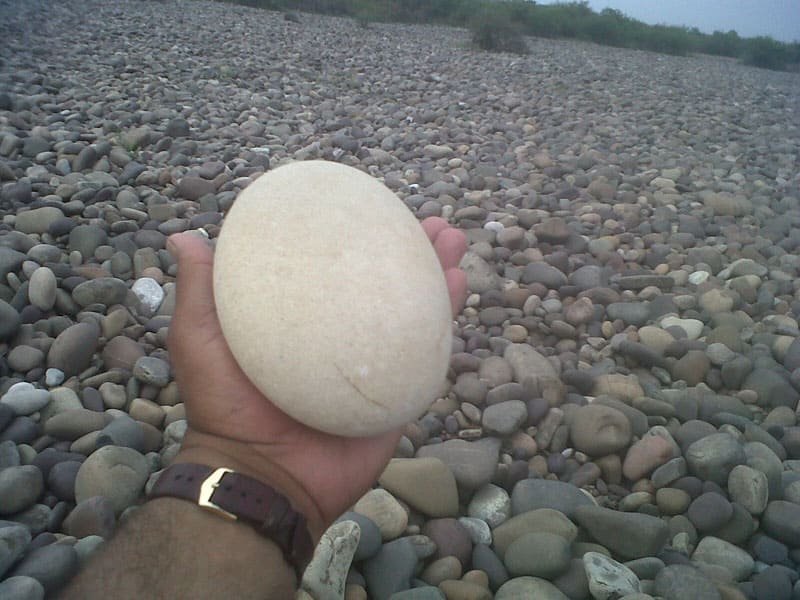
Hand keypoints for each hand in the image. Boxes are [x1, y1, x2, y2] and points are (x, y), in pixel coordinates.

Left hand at [166, 216, 466, 536]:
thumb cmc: (225, 408)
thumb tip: (185, 236)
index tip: (373, 204)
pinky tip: (458, 286)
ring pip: (414, 310)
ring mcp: (373, 364)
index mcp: (304, 320)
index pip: (336, 268)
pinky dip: (445, 319)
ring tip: (454, 242)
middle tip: (433, 222)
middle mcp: (342, 335)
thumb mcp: (199, 341)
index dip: (359, 235)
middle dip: (413, 248)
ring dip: (439, 273)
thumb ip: (199, 291)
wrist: (262, 476)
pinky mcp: (395, 393)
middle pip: (385, 283)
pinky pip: (427, 354)